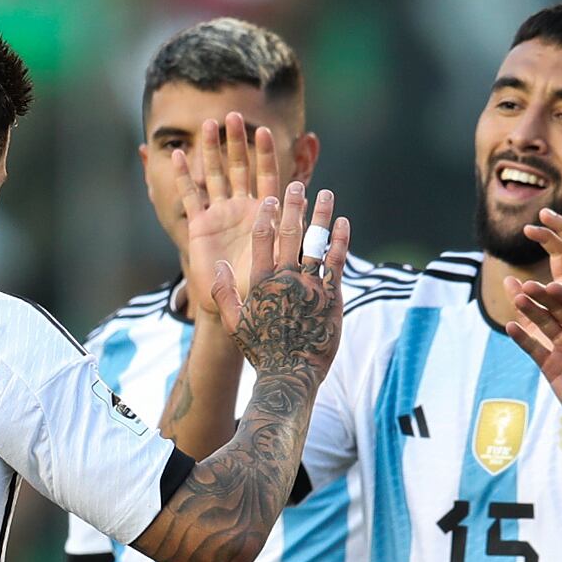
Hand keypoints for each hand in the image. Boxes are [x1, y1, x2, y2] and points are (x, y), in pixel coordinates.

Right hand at [173, 111, 281, 318]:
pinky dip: (183, 176)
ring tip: (210, 124)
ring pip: (215, 175)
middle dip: (237, 142)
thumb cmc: (267, 286)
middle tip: (234, 116)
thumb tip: (304, 197)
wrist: (242, 307)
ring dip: (212, 150)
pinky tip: (179, 154)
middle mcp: (242, 209)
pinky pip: (191, 196)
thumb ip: (290, 225)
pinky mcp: (200, 226)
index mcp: (265, 214)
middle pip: (239, 168)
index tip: (264, 130)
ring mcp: (220, 215)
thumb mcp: (282, 254)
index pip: (266, 176)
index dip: (264, 154)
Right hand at [211, 180, 349, 382]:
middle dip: (294, 206)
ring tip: (326, 194)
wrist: (291, 375)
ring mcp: (310, 286)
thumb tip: (218, 265)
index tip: (270, 199)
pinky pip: (336, 261)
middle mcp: (286, 279)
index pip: (261, 239)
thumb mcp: (234, 324)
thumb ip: (224, 293)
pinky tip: (343, 222)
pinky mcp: (331, 296)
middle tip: (297, 185)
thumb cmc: (261, 351)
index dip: (266, 216)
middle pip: (290, 233)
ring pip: (316, 242)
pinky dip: (340, 240)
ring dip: (321, 215)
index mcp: (261, 283)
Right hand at [503, 277, 561, 437]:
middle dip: (543, 297)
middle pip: (558, 309)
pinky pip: (535, 349)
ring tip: (517, 299)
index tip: (552, 286)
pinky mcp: (551, 366)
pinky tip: (511, 327)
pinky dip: (522, 339)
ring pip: (544, 325)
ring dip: (530, 311)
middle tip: (527, 285)